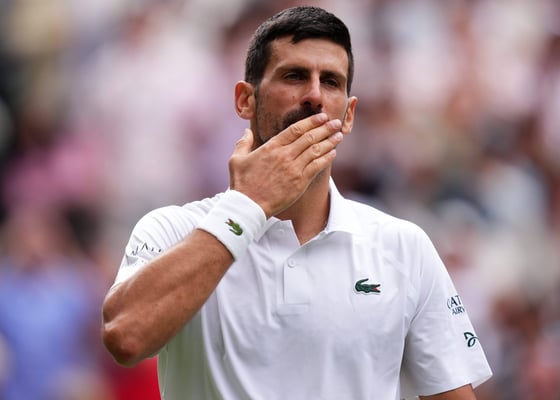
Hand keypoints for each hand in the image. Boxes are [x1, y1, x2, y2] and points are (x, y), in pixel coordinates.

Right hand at [228, 113, 342, 217]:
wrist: (248, 206)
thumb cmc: (242, 184)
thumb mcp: (236, 160)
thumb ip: (243, 143)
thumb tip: (247, 131)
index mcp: (271, 147)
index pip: (295, 129)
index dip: (311, 121)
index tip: (321, 117)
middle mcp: (284, 155)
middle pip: (309, 137)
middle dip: (325, 128)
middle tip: (335, 122)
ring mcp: (293, 169)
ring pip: (316, 150)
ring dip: (329, 142)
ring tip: (339, 136)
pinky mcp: (299, 182)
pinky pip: (317, 166)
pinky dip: (326, 158)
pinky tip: (333, 153)